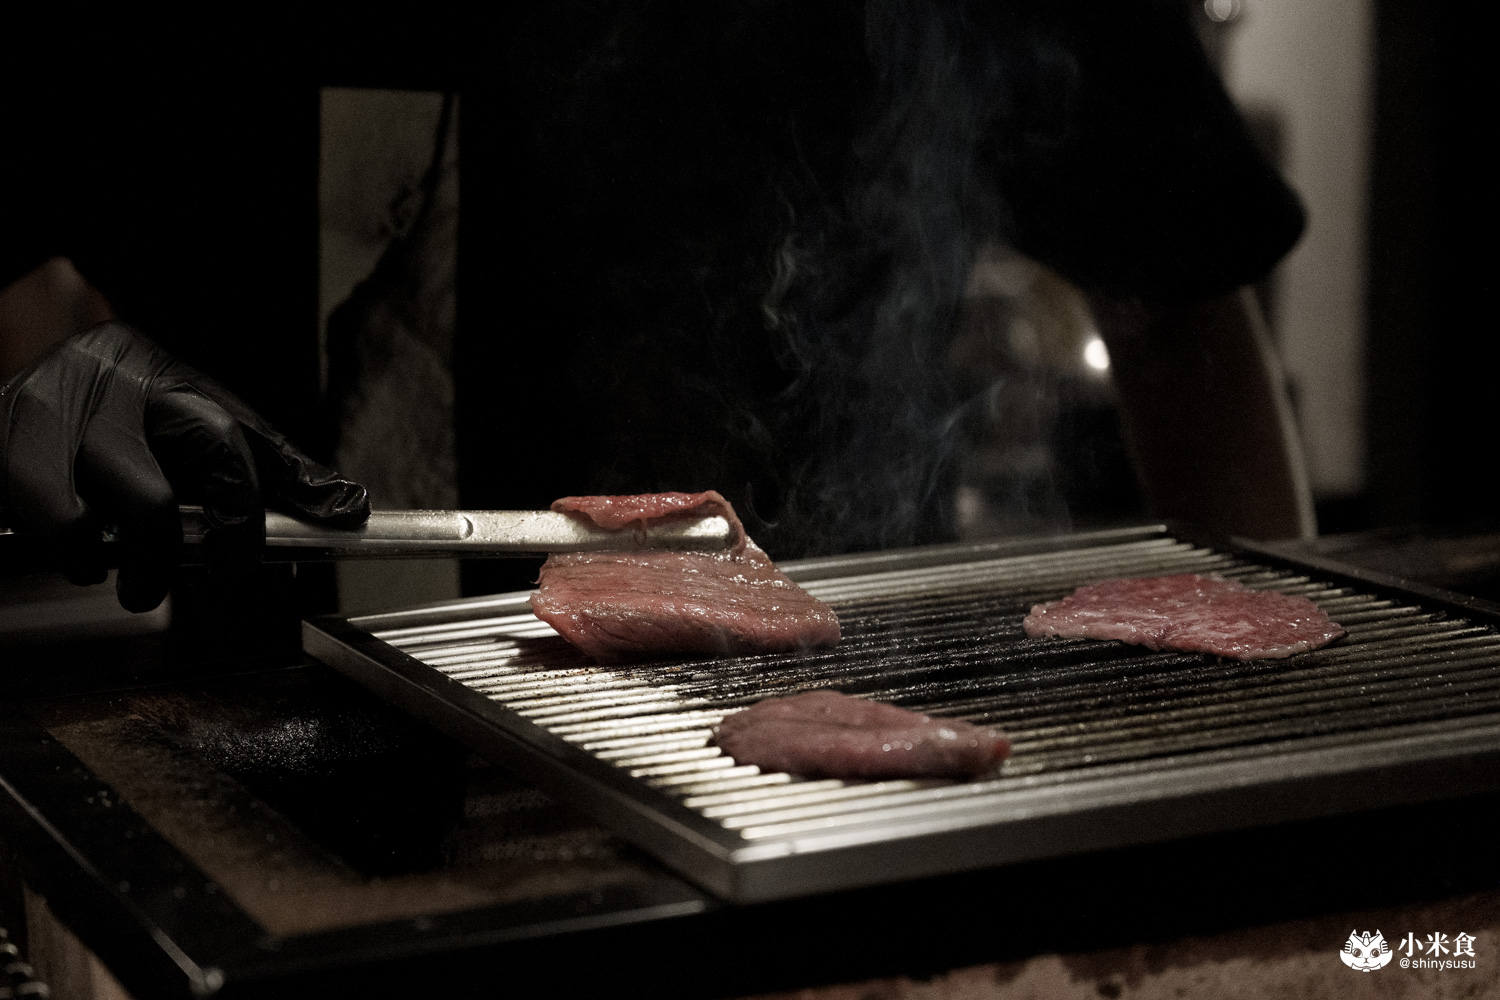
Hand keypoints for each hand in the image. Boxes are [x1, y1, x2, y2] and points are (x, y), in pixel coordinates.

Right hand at [0, 322, 368, 610]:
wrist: (44, 374)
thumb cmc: (136, 412)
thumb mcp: (207, 424)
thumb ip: (276, 468)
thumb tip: (345, 506)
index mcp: (169, 381)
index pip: (223, 447)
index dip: (241, 515)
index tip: (241, 562)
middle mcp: (104, 387)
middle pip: (148, 499)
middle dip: (160, 559)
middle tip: (154, 584)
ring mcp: (39, 413)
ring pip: (71, 517)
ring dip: (91, 560)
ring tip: (98, 567)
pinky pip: (26, 516)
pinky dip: (52, 545)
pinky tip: (64, 544)